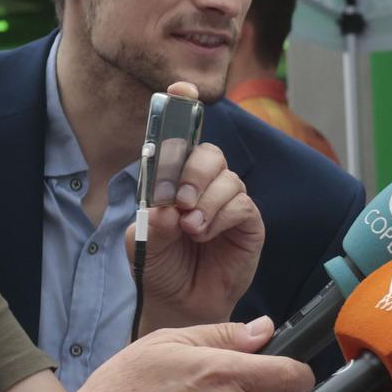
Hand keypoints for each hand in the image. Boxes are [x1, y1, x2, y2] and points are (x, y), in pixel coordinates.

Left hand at [128, 83, 264, 330]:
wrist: (177, 302)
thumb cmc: (160, 267)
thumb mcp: (142, 240)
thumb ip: (152, 219)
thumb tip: (169, 206)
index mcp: (174, 178)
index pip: (180, 137)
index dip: (181, 108)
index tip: (179, 89)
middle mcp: (203, 184)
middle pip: (208, 152)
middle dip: (191, 170)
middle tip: (177, 200)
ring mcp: (227, 201)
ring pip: (226, 177)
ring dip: (205, 199)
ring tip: (189, 228)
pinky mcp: (248, 222)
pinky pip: (240, 204)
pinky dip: (220, 214)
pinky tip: (204, 233)